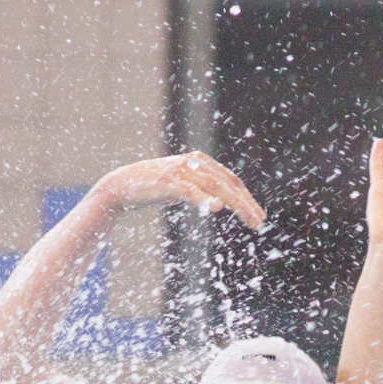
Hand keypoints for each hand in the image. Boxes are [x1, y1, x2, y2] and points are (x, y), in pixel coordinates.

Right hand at [90, 152, 265, 229]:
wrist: (122, 186)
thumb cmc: (154, 188)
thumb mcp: (183, 187)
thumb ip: (201, 190)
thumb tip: (220, 203)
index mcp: (201, 161)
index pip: (231, 180)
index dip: (247, 198)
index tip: (258, 216)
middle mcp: (195, 162)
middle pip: (229, 183)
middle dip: (247, 204)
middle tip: (260, 222)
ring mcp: (182, 171)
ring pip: (217, 188)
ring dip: (237, 205)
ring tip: (249, 220)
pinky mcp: (169, 182)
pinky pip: (192, 192)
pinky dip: (205, 199)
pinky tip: (218, 208)